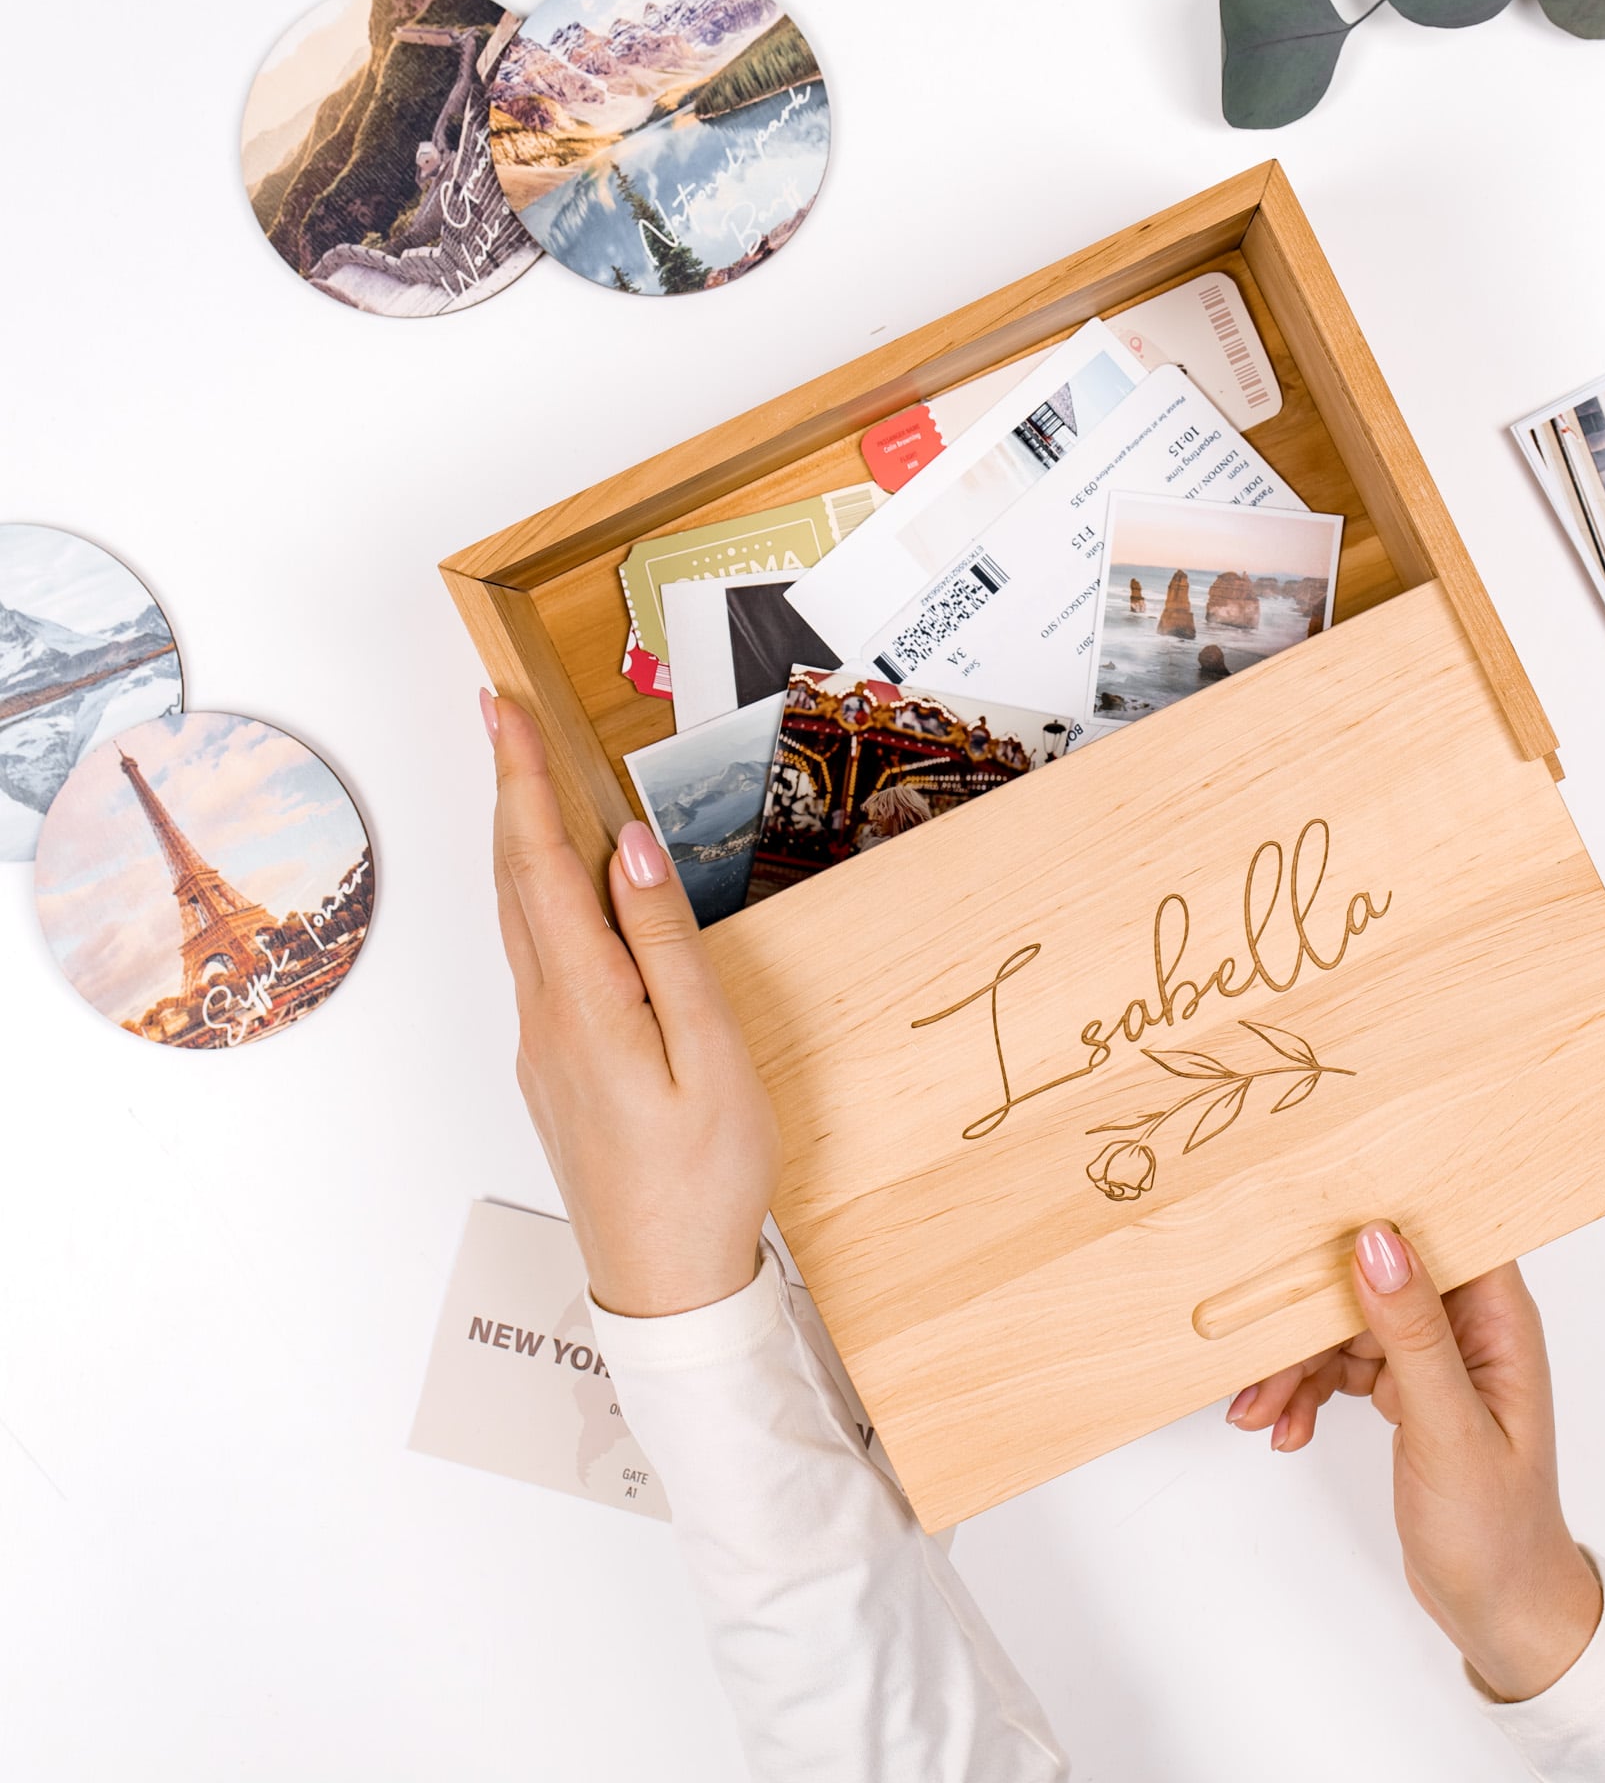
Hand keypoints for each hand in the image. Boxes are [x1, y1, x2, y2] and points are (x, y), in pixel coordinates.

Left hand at [485, 690, 780, 1317]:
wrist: (664, 1285)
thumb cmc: (704, 1176)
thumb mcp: (710, 1053)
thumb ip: (666, 945)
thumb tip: (626, 851)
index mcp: (582, 1002)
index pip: (540, 864)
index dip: (520, 780)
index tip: (504, 710)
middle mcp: (543, 1016)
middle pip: (514, 882)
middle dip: (506, 791)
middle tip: (502, 718)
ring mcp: (542, 1045)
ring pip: (518, 920)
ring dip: (517, 842)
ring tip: (524, 781)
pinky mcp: (555, 1067)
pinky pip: (536, 958)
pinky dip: (537, 897)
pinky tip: (560, 888)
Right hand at [1226, 1224, 1601, 1702]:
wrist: (1500, 1612)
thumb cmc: (1499, 1531)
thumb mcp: (1449, 1430)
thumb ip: (1413, 1333)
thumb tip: (1377, 1242)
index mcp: (1497, 1318)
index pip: (1435, 1229)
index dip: (1375, 1214)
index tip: (1308, 1216)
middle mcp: (1466, 1324)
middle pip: (1371, 1278)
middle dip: (1307, 1317)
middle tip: (1259, 1359)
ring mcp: (1432, 1356)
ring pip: (1344, 1321)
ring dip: (1296, 1364)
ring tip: (1260, 1413)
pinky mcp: (1404, 1385)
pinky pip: (1339, 1362)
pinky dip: (1306, 1391)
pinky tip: (1286, 1428)